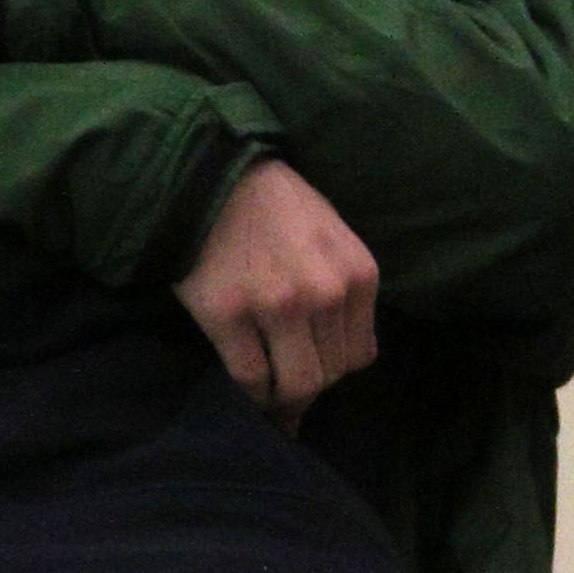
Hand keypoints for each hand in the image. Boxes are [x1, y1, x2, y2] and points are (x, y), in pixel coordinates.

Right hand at [173, 159, 378, 426]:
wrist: (215, 176)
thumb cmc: (276, 206)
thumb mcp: (333, 238)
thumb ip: (346, 291)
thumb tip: (348, 358)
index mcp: (357, 273)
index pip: (359, 355)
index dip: (332, 367)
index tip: (310, 364)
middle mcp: (325, 292)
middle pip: (328, 375)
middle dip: (306, 387)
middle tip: (284, 383)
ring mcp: (277, 305)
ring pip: (294, 385)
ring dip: (280, 396)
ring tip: (267, 391)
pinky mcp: (228, 314)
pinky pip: (250, 378)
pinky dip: (250, 393)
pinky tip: (245, 382)